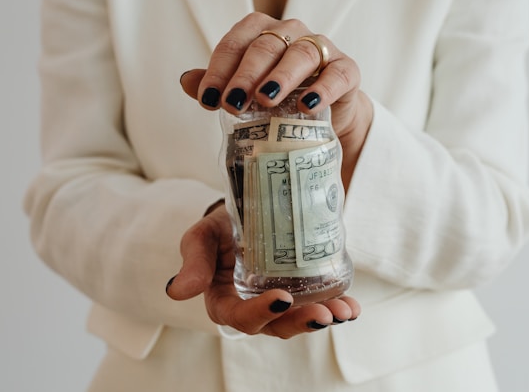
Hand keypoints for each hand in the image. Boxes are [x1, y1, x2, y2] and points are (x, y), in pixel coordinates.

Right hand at [165, 204, 360, 338]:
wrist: (250, 204)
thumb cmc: (222, 225)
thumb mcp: (204, 235)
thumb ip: (194, 260)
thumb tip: (176, 292)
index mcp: (225, 297)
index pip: (237, 316)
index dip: (257, 313)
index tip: (281, 299)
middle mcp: (255, 304)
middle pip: (276, 325)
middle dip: (300, 322)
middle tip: (322, 314)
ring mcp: (282, 298)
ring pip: (301, 317)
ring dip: (323, 317)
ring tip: (343, 312)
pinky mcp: (305, 287)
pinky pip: (321, 302)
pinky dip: (339, 307)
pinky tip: (352, 306)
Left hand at [180, 12, 372, 190]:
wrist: (326, 116)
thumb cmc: (282, 99)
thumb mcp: (248, 94)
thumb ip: (220, 85)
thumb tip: (185, 81)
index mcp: (262, 32)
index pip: (235, 43)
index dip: (218, 70)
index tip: (208, 100)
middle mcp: (291, 33)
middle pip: (265, 46)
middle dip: (245, 75)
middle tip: (232, 103)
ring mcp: (321, 48)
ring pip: (300, 53)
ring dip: (280, 77)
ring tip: (265, 100)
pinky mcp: (346, 69)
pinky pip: (336, 74)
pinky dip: (323, 88)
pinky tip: (308, 105)